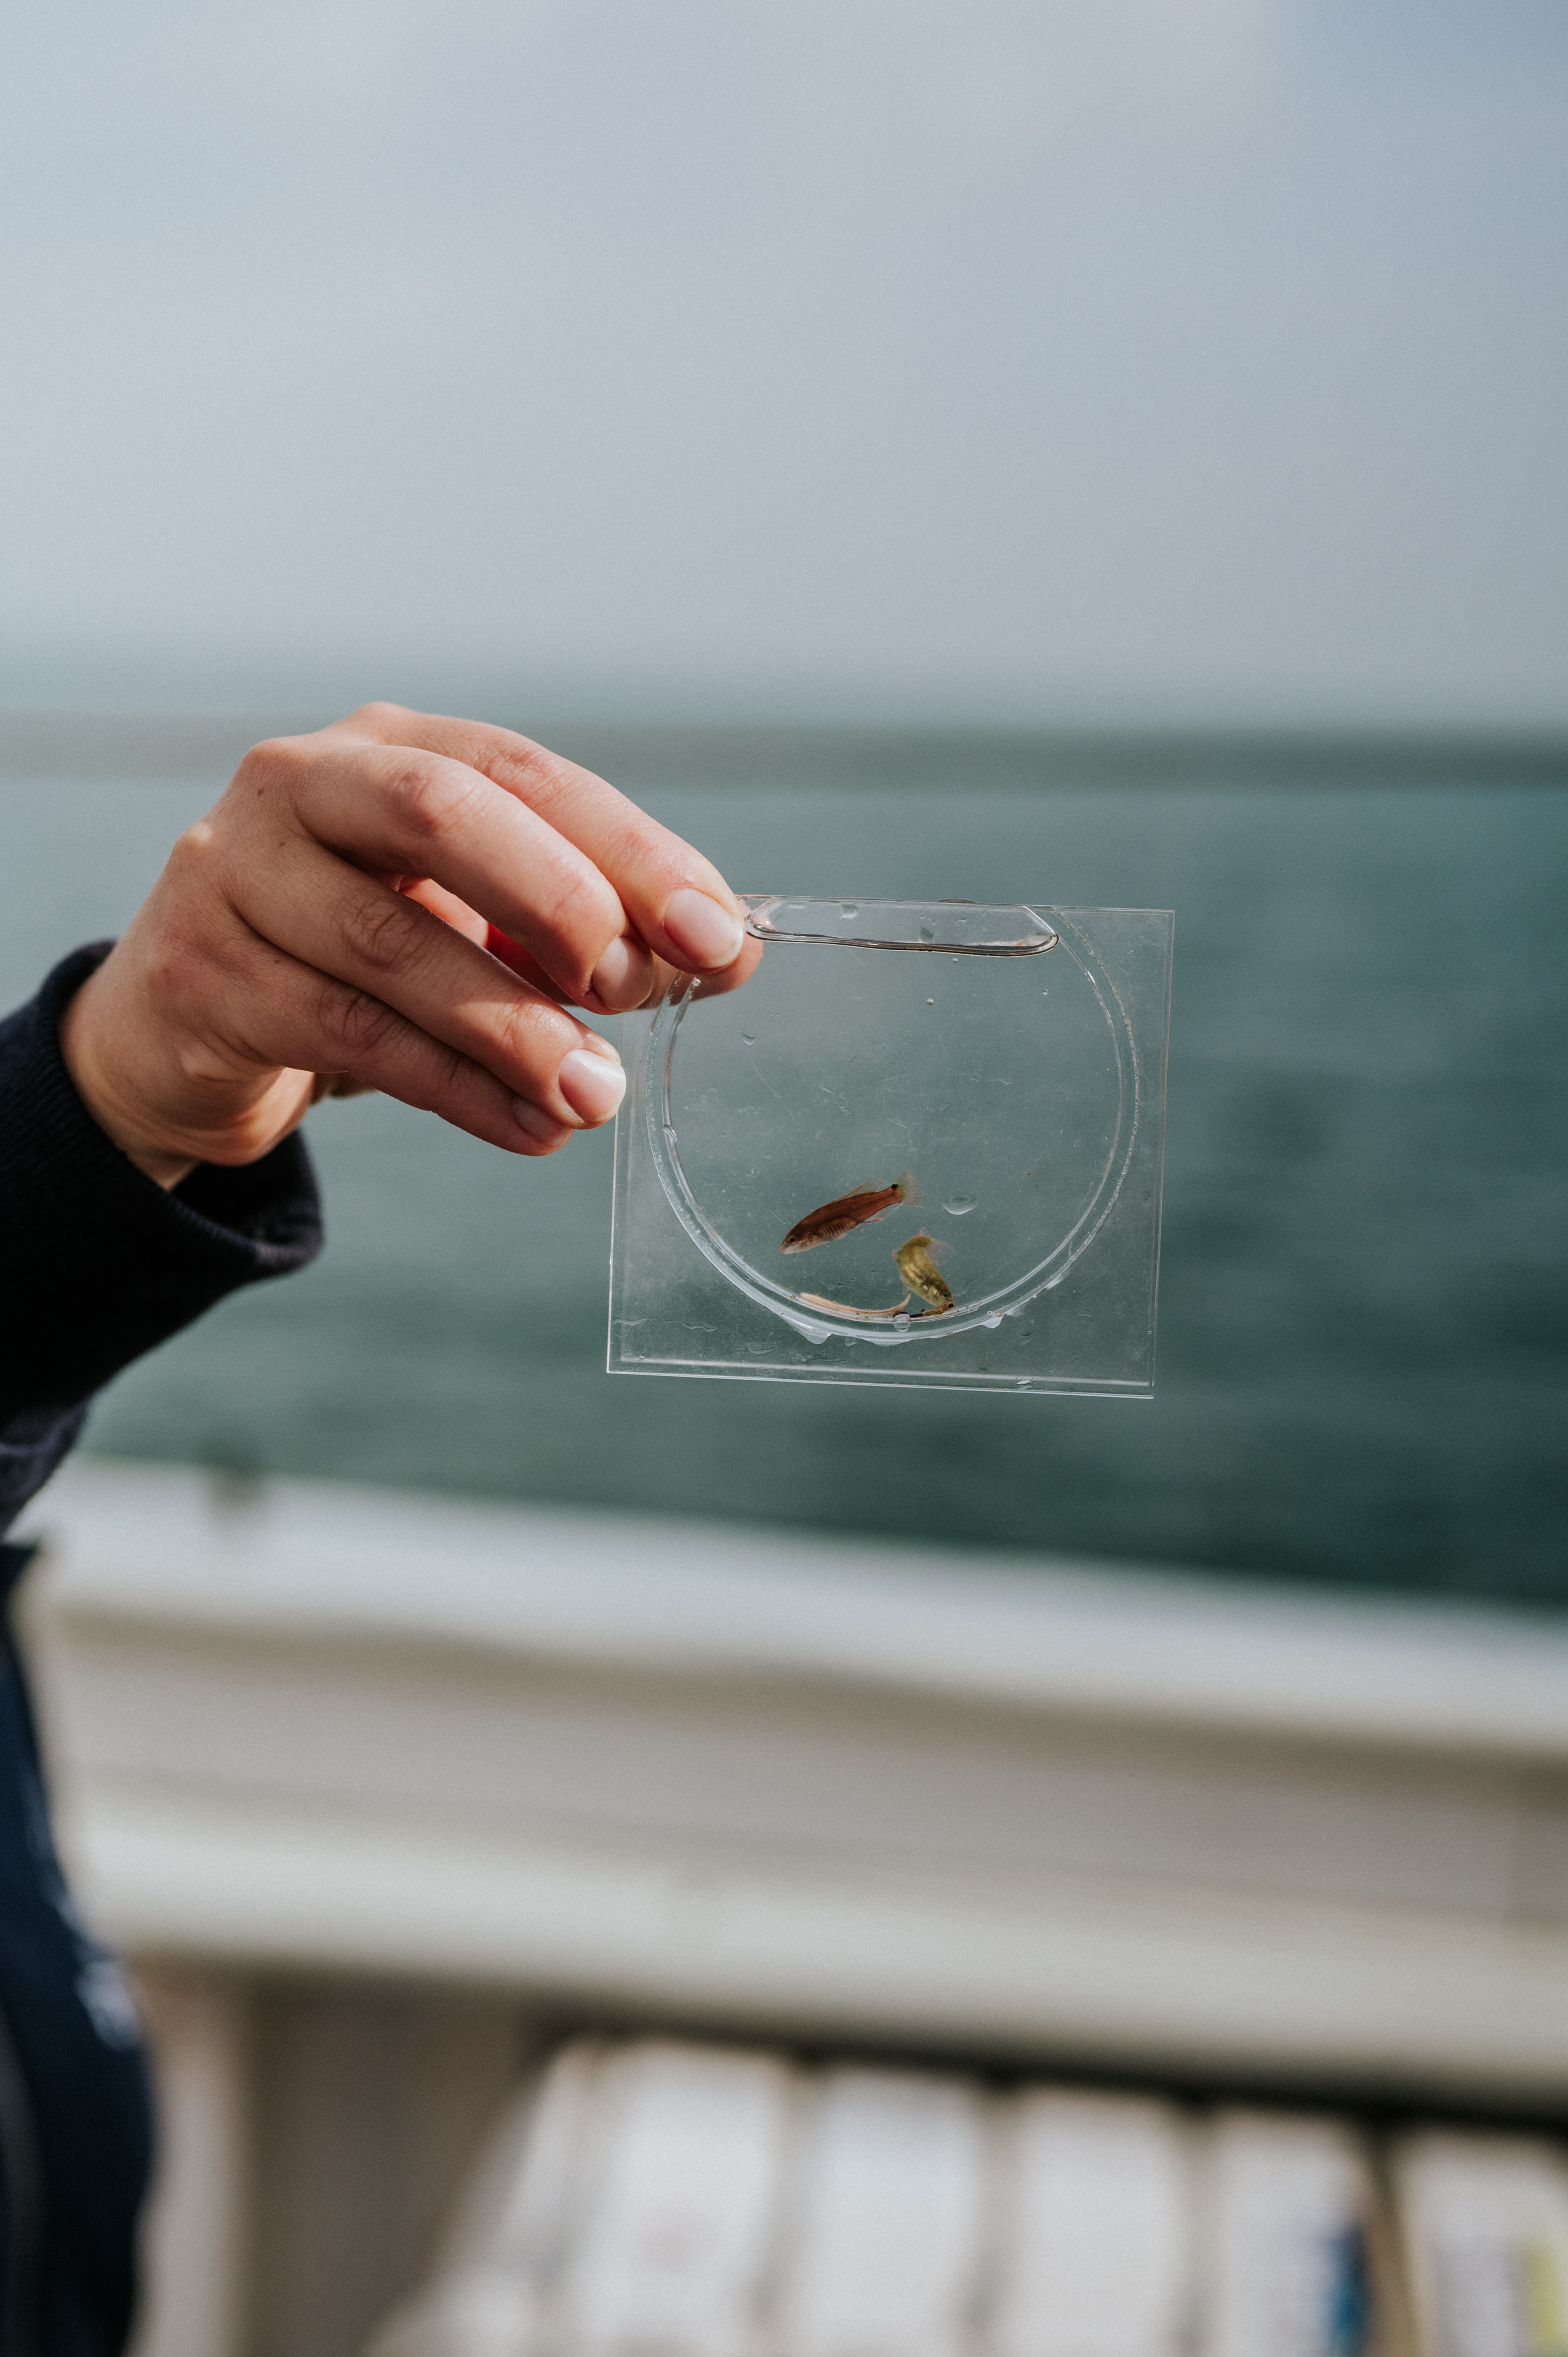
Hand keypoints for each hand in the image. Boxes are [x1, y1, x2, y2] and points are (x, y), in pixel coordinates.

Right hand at [59, 703, 759, 1187]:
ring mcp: (234, 873)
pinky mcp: (201, 976)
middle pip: (443, 813)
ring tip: (597, 1096)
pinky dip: (456, 1090)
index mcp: (388, 745)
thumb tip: (726, 954)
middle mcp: (300, 782)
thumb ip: (591, 927)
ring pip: (393, 944)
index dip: (631, 851)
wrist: (185, 1022)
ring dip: (515, 1029)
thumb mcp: (474, 922)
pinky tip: (529, 1129)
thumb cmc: (358, 958)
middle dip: (560, 902)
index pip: (524, 774)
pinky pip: (349, 1036)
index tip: (718, 937)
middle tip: (636, 991)